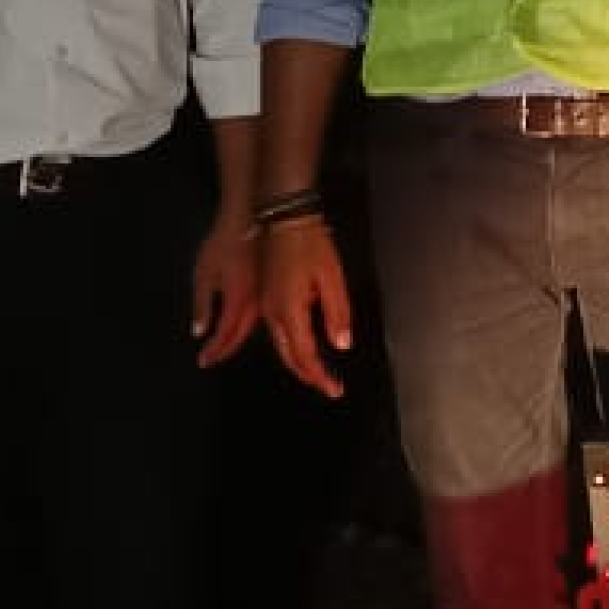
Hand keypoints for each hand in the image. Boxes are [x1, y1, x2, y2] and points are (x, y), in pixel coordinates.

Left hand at [190, 217, 263, 366]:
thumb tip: (199, 330)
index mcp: (237, 301)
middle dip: (224, 349)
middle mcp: (254, 303)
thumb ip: (201, 305)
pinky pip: (262, 313)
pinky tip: (243, 324)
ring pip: (253, 325)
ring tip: (224, 346)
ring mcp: (265, 294)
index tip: (203, 361)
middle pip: (239, 335)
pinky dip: (249, 324)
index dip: (214, 351)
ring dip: (236, 338)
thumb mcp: (203, 273)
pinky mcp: (270, 285)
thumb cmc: (224, 242)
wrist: (250, 217)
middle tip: (211, 357)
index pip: (225, 336)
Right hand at [260, 214, 353, 399]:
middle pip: (289, 356)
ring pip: (281, 345)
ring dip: (299, 362)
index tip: (335, 390)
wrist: (284, 217)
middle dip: (309, 375)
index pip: (305, 355)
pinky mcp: (266, 297)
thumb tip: (341, 345)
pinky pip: (277, 331)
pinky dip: (292, 345)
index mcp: (288, 310)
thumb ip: (338, 314)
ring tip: (318, 373)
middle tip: (328, 387)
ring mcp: (266, 305)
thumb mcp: (332, 278)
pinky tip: (305, 346)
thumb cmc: (310, 244)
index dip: (320, 376)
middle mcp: (272, 313)